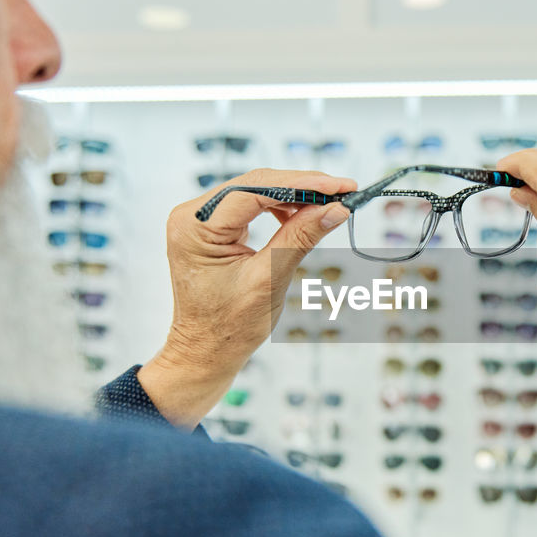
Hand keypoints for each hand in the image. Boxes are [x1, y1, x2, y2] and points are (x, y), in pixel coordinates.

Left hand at [138, 169, 356, 429]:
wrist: (205, 351)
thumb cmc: (229, 326)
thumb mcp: (269, 279)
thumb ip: (300, 237)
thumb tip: (335, 209)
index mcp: (195, 227)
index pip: (254, 189)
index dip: (301, 184)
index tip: (340, 186)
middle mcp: (191, 215)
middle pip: (255, 184)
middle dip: (302, 186)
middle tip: (344, 190)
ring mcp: (200, 220)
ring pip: (255, 191)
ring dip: (294, 195)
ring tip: (329, 203)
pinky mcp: (212, 227)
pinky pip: (250, 205)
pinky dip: (280, 207)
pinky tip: (302, 214)